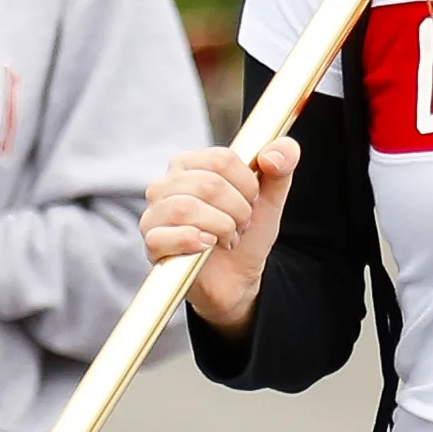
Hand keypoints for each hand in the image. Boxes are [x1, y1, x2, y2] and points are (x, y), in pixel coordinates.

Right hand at [142, 134, 301, 331]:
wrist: (237, 277)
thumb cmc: (246, 232)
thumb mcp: (271, 198)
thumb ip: (280, 166)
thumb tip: (274, 154)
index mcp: (191, 163)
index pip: (222, 159)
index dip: (247, 184)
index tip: (252, 201)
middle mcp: (166, 184)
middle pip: (207, 184)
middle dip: (237, 210)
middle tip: (241, 225)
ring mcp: (154, 213)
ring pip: (185, 208)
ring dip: (221, 227)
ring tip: (228, 238)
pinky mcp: (152, 243)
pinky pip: (163, 236)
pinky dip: (193, 242)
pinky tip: (207, 246)